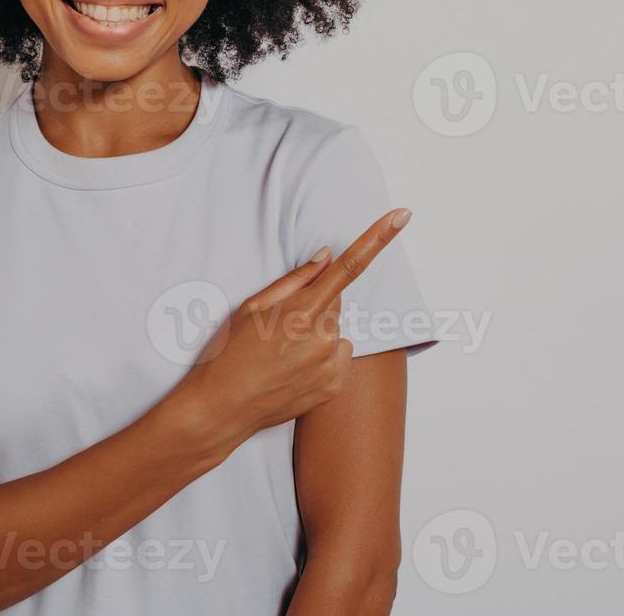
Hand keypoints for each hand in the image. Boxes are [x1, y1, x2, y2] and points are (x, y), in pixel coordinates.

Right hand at [174, 207, 412, 446]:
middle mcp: (323, 336)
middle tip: (278, 329)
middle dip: (313, 306)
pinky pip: (338, 357)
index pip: (348, 267)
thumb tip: (328, 255)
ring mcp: (331, 364)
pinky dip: (322, 359)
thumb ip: (295, 280)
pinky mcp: (334, 386)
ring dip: (316, 335)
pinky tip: (293, 370)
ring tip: (282, 355)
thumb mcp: (252, 306)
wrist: (221, 408)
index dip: (377, 239)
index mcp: (301, 310)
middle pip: (333, 303)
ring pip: (335, 332)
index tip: (402, 216)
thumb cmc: (229, 353)